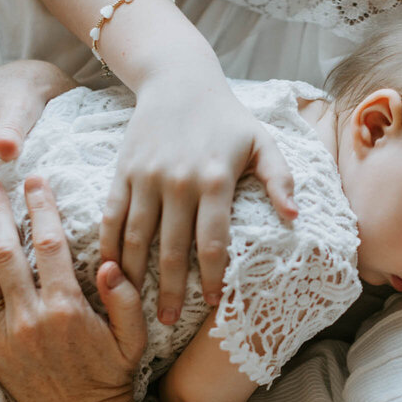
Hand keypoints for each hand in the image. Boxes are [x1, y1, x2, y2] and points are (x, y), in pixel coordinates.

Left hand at [0, 174, 146, 401]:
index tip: (35, 180)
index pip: (50, 245)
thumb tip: (109, 261)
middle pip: (6, 252)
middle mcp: (31, 317)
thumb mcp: (135, 337)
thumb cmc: (111, 375)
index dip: (41, 208)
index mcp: (67, 307)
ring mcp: (4, 336)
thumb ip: (123, 298)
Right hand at [105, 70, 297, 323]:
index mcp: (215, 181)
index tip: (213, 304)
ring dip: (134, 277)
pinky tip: (109, 271)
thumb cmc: (227, 118)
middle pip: (171, 250)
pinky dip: (107, 247)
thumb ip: (280, 179)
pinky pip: (111, 218)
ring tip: (135, 306)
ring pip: (136, 239)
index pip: (213, 242)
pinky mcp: (122, 173)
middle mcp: (178, 182)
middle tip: (167, 320)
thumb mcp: (262, 142)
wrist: (179, 81)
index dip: (212, 277)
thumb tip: (294, 217)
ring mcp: (146, 178)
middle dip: (169, 290)